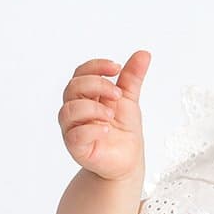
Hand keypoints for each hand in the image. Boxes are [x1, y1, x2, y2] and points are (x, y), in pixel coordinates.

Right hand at [59, 50, 150, 179]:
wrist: (128, 160)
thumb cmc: (123, 130)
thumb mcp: (129, 100)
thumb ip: (132, 77)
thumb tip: (144, 53)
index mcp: (85, 95)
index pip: (81, 73)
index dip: (96, 66)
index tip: (116, 67)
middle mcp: (75, 110)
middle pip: (72, 87)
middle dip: (96, 85)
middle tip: (117, 94)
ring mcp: (73, 129)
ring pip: (69, 110)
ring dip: (92, 108)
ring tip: (111, 114)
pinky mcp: (76, 148)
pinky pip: (75, 135)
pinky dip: (91, 129)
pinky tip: (106, 129)